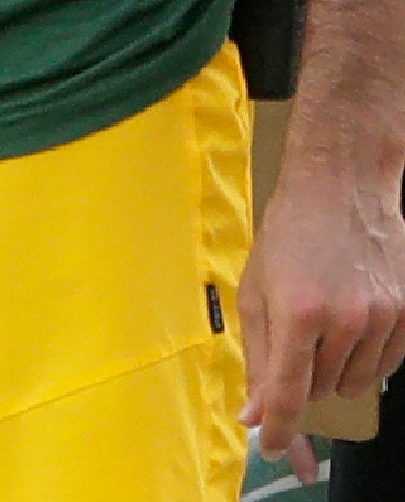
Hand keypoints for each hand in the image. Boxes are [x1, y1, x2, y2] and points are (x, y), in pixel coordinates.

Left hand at [240, 148, 404, 482]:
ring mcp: (381, 321)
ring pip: (350, 384)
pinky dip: (361, 361)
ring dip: (330, 370)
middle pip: (317, 390)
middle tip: (291, 340)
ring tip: (319, 324)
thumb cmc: (289, 235)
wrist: (343, 189)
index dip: (279, 429)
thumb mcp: (257, 290)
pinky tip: (347, 328)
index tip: (273, 448)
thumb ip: (256, 356)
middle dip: (298, 378)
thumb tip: (253, 413)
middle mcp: (344, 321)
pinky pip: (382, 369)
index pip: (287, 393)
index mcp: (297, 312)